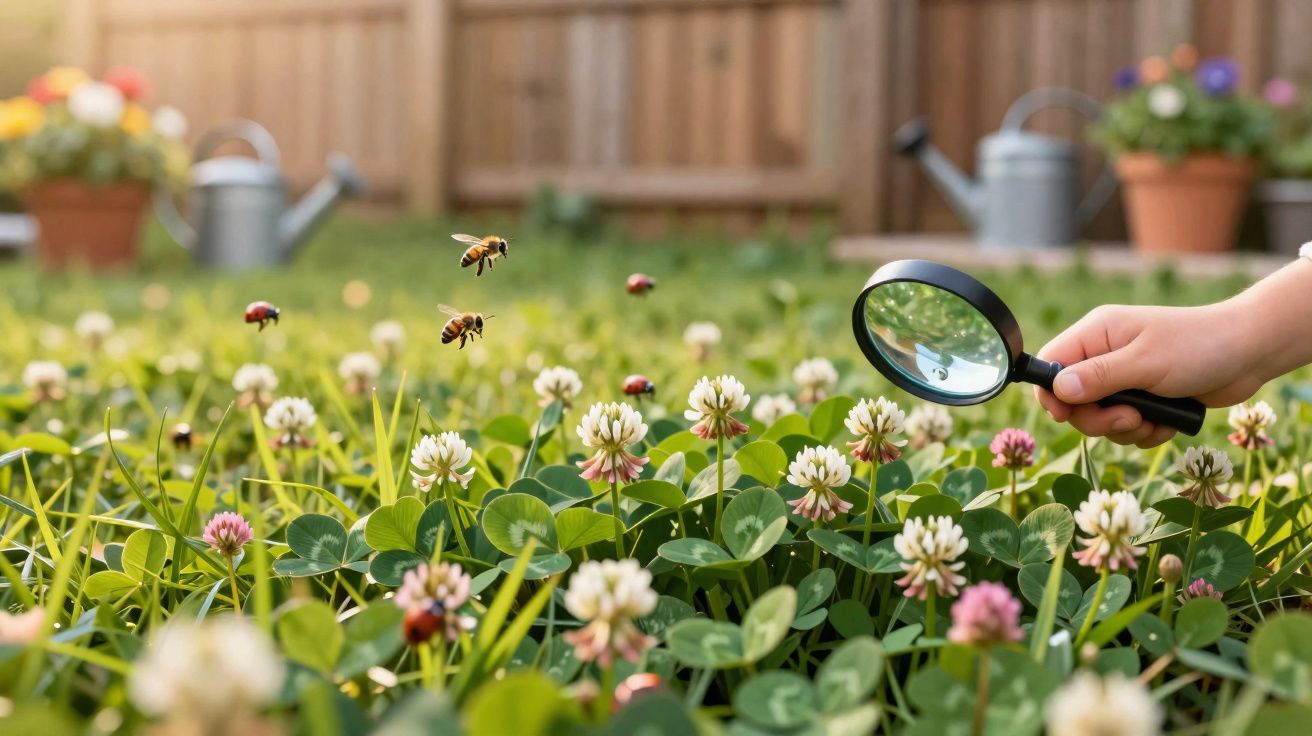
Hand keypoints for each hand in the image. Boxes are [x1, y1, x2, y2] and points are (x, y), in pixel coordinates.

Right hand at [1033, 301, 1265, 446]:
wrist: (1250, 353)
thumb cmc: (1198, 346)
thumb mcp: (1145, 362)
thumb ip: (1100, 377)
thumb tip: (1058, 390)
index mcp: (1097, 334)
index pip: (1052, 363)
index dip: (1051, 393)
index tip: (1066, 416)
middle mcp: (1104, 355)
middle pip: (1073, 400)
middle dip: (1099, 419)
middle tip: (1129, 419)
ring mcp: (1124, 378)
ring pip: (1100, 419)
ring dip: (1125, 429)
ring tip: (1153, 421)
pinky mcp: (1145, 398)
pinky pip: (1126, 427)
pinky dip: (1144, 432)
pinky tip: (1166, 424)